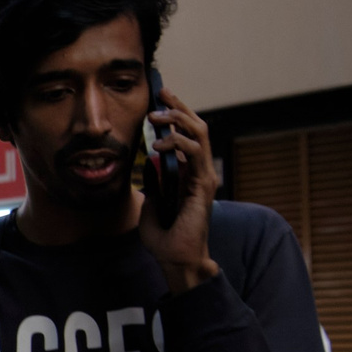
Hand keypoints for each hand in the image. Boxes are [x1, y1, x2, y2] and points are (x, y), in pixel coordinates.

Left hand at [137, 86, 218, 293]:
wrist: (175, 258)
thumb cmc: (165, 236)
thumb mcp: (151, 203)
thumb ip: (152, 183)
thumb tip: (147, 166)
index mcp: (188, 173)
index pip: (186, 135)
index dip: (176, 115)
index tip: (159, 100)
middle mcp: (199, 171)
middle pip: (196, 127)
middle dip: (179, 108)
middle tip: (161, 93)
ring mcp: (204, 176)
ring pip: (199, 134)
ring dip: (178, 120)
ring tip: (156, 116)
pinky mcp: (203, 185)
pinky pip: (195, 154)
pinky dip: (179, 143)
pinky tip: (160, 144)